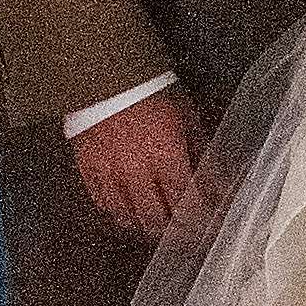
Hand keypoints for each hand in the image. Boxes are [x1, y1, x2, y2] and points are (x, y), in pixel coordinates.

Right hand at [71, 86, 204, 238]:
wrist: (106, 73)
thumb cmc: (152, 91)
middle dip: (173, 230)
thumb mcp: (187, 116)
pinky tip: (127, 212)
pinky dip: (117, 211)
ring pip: (127, 216)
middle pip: (156, 218)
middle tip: (183, 232)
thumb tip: (219, 180)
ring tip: (156, 226)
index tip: (210, 224)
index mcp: (166, 156)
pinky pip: (102, 202)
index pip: (187, 203)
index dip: (201, 218)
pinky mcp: (87, 168)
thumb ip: (202, 151)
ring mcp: (108, 173)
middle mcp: (136, 172)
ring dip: (144, 225)